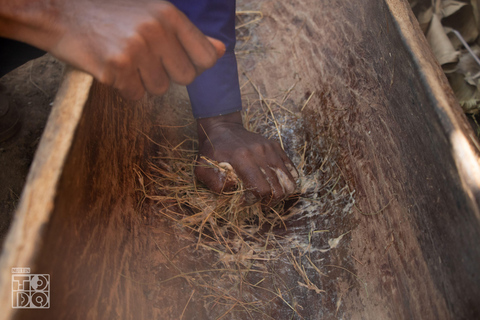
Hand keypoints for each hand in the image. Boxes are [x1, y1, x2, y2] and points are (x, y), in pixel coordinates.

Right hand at [0, 0, 224, 99]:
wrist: (61, 13)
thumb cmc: (112, 15)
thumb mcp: (154, 13)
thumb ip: (188, 35)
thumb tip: (219, 50)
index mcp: (169, 15)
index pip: (207, 56)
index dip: (196, 65)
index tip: (180, 62)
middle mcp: (156, 31)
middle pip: (185, 77)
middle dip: (168, 74)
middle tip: (146, 59)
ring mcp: (135, 50)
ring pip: (160, 89)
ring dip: (145, 82)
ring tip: (127, 61)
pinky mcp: (115, 69)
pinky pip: (136, 95)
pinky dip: (126, 88)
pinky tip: (113, 68)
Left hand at [195, 112, 297, 205]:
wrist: (222, 128)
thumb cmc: (212, 151)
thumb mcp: (203, 168)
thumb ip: (215, 184)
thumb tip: (235, 192)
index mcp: (242, 159)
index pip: (261, 189)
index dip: (255, 201)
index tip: (246, 201)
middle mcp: (260, 153)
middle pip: (277, 188)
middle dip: (270, 201)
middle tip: (261, 203)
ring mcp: (270, 149)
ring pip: (289, 180)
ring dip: (281, 193)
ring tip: (271, 196)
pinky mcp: (276, 146)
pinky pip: (292, 169)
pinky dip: (288, 181)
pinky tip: (276, 184)